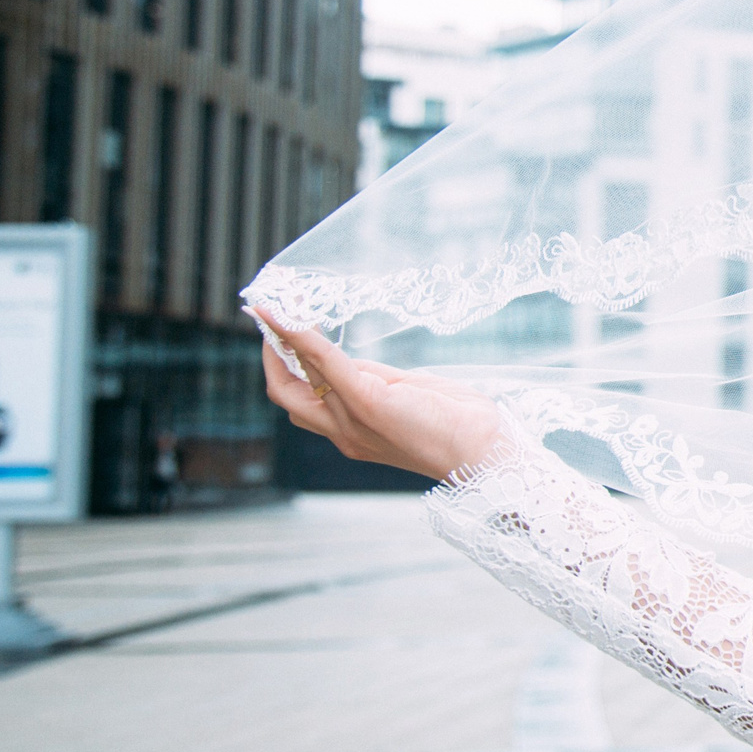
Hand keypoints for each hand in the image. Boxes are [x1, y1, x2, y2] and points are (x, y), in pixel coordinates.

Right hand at [253, 311, 506, 481]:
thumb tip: (346, 360)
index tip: (278, 333)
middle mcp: (343, 432)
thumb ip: (374, 381)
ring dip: (283, 336)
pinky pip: (325, 363)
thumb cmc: (457, 422)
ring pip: (296, 377)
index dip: (283, 367)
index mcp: (352, 433)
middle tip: (268, 314)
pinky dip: (303, 337)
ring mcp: (351, 420)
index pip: (302, 401)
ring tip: (280, 303)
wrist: (484, 449)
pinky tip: (292, 315)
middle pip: (285, 393)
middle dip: (270, 353)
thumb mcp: (408, 396)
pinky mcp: (367, 402)